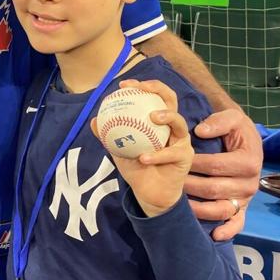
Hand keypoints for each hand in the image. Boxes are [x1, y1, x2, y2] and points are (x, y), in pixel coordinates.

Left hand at [92, 78, 192, 216]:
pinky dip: (157, 155)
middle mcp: (172, 126)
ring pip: (179, 123)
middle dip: (158, 89)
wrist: (149, 193)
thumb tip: (94, 121)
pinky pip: (171, 153)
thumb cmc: (136, 168)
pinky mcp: (186, 156)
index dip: (141, 86)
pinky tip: (143, 157)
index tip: (123, 86)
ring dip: (167, 116)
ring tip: (153, 117)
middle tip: (143, 89)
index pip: (152, 96)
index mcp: (157, 120)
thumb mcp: (119, 150)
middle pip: (171, 99)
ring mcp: (181, 140)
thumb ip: (108, 136)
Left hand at [184, 107, 261, 239]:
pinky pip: (237, 223)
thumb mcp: (232, 118)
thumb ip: (218, 122)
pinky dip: (227, 230)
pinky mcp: (243, 208)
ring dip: (198, 209)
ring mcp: (246, 198)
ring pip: (220, 209)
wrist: (247, 140)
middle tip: (169, 183)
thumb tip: (200, 131)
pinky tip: (214, 235)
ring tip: (178, 205)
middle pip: (213, 189)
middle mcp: (250, 183)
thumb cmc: (237, 129)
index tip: (173, 159)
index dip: (193, 163)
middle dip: (189, 186)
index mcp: (249, 161)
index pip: (215, 165)